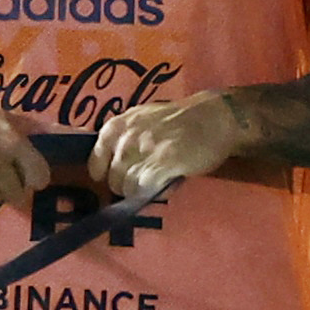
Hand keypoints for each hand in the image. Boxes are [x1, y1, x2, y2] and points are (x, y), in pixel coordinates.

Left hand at [92, 87, 256, 207]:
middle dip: (126, 187)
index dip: (106, 175)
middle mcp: (126, 137)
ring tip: (156, 182)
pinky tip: (166, 183)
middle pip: (112, 180)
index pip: (95, 163)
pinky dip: (155, 192)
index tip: (119, 178)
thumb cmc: (178, 121)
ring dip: (140, 191)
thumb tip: (108, 169)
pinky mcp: (163, 164)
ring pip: (127, 187)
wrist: (214, 117)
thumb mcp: (141, 121)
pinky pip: (146, 190)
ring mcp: (144, 151)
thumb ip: (123, 140)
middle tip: (144, 182)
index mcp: (117, 126)